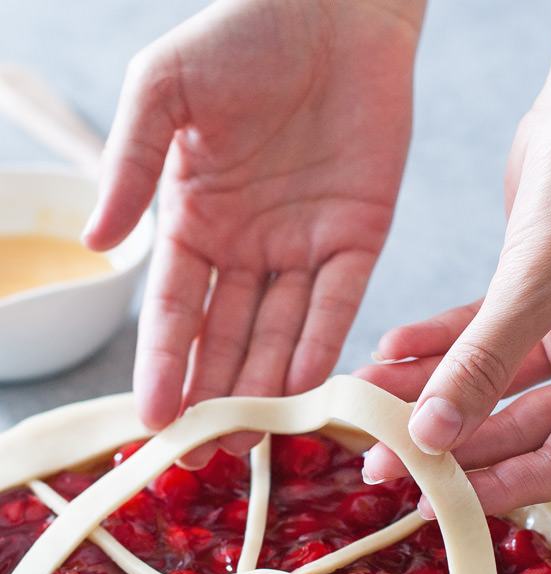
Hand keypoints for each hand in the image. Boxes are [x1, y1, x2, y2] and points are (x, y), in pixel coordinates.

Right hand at [83, 0, 424, 453]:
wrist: (334, 3)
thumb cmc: (241, 33)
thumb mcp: (164, 91)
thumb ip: (131, 165)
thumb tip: (95, 243)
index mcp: (195, 220)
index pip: (176, 310)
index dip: (166, 365)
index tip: (156, 419)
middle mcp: (247, 247)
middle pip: (227, 338)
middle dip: (215, 397)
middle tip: (204, 454)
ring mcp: (303, 247)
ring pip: (279, 334)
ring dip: (264, 388)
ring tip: (249, 440)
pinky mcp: (358, 239)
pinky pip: (336, 303)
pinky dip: (320, 345)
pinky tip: (302, 391)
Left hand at [359, 0, 550, 514]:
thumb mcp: (539, 285)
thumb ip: (482, 366)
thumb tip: (432, 438)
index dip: (496, 487)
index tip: (434, 500)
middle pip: (513, 431)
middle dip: (445, 443)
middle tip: (379, 461)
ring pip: (485, 386)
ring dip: (426, 393)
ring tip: (365, 401)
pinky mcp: (530, 301)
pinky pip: (474, 339)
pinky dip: (434, 346)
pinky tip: (389, 350)